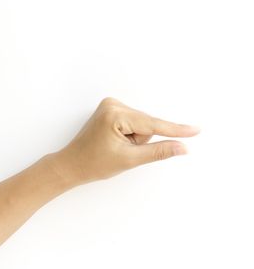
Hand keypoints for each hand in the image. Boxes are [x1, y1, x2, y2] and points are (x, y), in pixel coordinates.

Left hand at [51, 97, 199, 185]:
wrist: (72, 164)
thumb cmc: (94, 163)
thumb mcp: (129, 160)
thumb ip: (158, 152)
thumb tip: (182, 147)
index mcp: (115, 114)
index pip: (153, 124)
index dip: (175, 130)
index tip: (196, 130)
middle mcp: (113, 104)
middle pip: (146, 124)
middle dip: (140, 141)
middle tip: (121, 151)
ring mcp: (110, 105)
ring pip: (141, 124)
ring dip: (135, 138)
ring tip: (115, 147)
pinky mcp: (110, 109)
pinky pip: (133, 122)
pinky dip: (130, 134)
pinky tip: (115, 141)